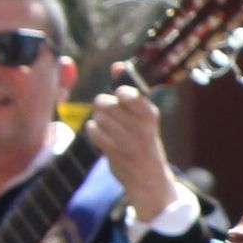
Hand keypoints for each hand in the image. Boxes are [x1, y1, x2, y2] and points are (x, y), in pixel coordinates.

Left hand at [88, 84, 178, 214]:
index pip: (130, 94)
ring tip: (110, 126)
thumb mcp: (144, 115)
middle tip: (112, 113)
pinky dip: (94, 130)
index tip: (123, 98)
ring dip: (99, 119)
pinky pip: (93, 130)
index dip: (121, 93)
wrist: (148, 176)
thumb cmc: (144, 139)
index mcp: (150, 114)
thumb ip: (130, 89)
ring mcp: (127, 142)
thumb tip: (118, 65)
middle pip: (106, 103)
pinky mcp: (114, 152)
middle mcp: (141, 127)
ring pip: (98, 116)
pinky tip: (103, 135)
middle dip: (104, 106)